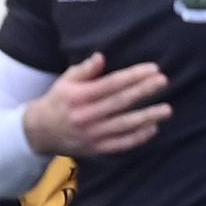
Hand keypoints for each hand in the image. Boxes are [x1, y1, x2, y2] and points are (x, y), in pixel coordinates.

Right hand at [21, 53, 171, 157]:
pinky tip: (152, 129)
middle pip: (121, 102)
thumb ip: (84, 70)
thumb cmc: (57, 102)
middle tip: (164, 82)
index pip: (111, 84)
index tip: (153, 69)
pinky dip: (137, 138)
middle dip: (144, 91)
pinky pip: (120, 144)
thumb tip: (101, 57)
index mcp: (80, 96)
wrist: (39, 133)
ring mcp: (92, 134)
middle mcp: (87, 116)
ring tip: (167, 109)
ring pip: (124, 125)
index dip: (133, 76)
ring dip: (147, 117)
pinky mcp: (96, 148)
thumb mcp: (65, 82)